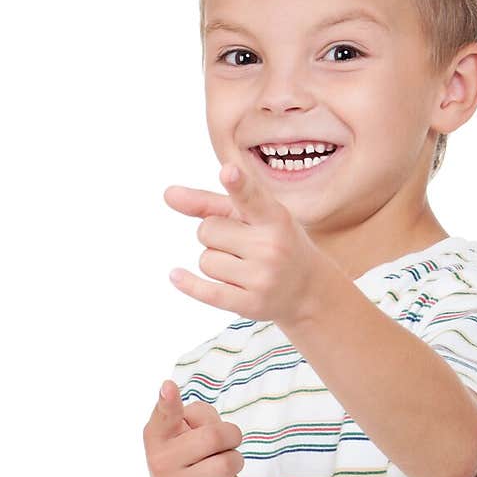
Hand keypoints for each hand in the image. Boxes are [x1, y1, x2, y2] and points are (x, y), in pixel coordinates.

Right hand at [143, 380, 244, 476]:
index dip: (168, 401)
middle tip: (230, 439)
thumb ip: (197, 415)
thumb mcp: (181, 431)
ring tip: (223, 463)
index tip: (169, 386)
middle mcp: (161, 461)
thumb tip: (211, 422)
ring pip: (228, 464)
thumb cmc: (184, 455)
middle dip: (232, 435)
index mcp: (157, 435)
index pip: (164, 416)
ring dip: (235, 460)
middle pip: (213, 437)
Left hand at [164, 161, 333, 329]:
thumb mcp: (253, 217)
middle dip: (215, 236)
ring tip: (242, 267)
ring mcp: (263, 277)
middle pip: (207, 230)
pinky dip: (188, 283)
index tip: (228, 172)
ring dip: (215, 262)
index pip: (251, 198)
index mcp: (275, 217)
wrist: (308, 290)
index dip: (239, 184)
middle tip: (242, 245)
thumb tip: (168, 194)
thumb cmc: (274, 242)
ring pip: (205, 260)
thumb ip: (211, 203)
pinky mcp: (252, 304)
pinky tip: (175, 275)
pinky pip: (207, 291)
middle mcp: (272, 246)